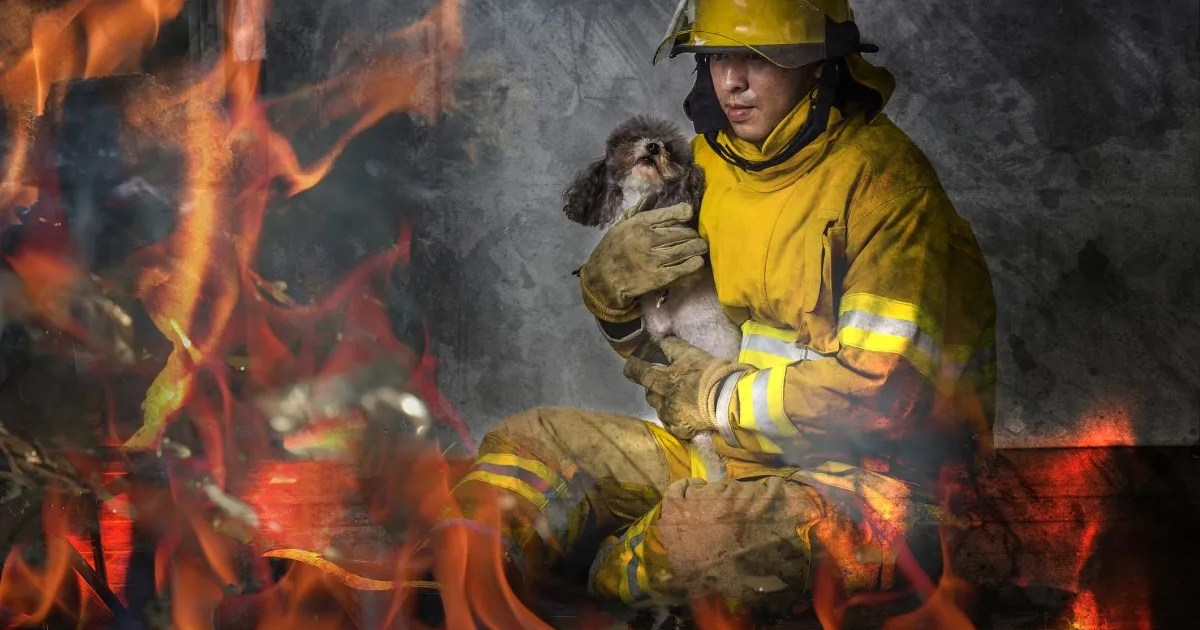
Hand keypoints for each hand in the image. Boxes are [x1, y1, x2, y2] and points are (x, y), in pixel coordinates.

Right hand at [579, 203, 706, 321]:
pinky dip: (693, 264)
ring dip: (697, 247)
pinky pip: (681, 268)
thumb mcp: (621, 225)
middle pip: (680, 233)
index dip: (682, 211)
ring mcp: (653, 259)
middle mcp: (647, 240)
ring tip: (701, 246)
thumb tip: (653, 194)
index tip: (689, 212)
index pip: (666, 214)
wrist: (602, 279)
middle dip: (691, 234)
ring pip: (684, 249)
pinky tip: (698, 261)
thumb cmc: (612, 249)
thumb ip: (639, 210)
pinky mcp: (657, 278)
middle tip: (696, 236)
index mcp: (638, 224)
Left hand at [623, 337, 743, 439]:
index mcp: (663, 379)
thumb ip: (673, 347)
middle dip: (654, 386)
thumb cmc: (712, 373)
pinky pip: (671, 423)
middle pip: (650, 392)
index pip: (638, 372)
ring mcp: (670, 416)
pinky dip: (676, 418)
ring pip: (659, 407)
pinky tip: (687, 414)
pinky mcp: (680, 429)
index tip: (630, 367)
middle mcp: (662, 399)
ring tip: (680, 399)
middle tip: (667, 382)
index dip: (633, 368)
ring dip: (664, 402)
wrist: (730, 400)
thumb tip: (661, 340)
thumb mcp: (692, 353)